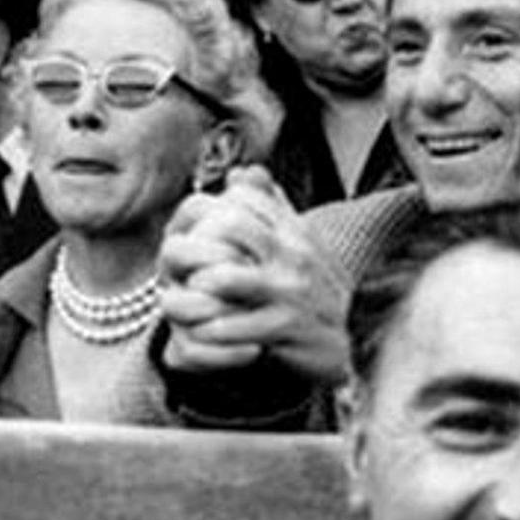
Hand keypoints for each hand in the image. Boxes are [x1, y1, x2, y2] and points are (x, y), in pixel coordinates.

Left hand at [157, 166, 350, 383]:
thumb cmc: (312, 292)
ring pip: (226, 276)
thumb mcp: (299, 244)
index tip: (195, 232)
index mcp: (296, 230)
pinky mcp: (286, 326)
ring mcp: (291, 291)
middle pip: (229, 226)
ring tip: (191, 292)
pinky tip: (201, 327)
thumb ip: (272, 206)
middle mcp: (295, 255)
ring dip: (197, 286)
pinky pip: (233, 323)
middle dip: (196, 245)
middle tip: (182, 262)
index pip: (243, 197)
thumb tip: (243, 172)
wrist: (338, 348)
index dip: (210, 210)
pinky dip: (208, 327)